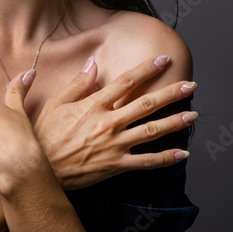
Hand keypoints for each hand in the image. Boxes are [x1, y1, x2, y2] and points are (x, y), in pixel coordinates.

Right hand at [31, 55, 196, 190]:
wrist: (39, 171)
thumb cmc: (43, 136)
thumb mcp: (55, 104)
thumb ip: (77, 83)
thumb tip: (93, 62)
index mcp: (94, 105)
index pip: (126, 82)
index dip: (146, 69)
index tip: (163, 60)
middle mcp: (108, 123)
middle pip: (146, 104)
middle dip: (171, 93)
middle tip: (191, 85)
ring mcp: (114, 145)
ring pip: (151, 131)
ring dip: (175, 122)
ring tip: (193, 115)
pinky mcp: (115, 165)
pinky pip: (146, 162)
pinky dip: (166, 158)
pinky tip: (183, 153)